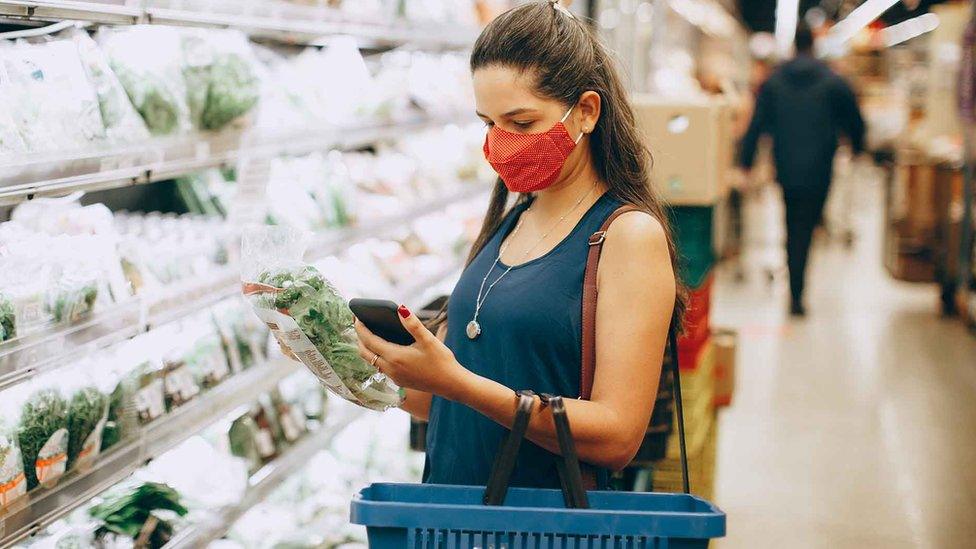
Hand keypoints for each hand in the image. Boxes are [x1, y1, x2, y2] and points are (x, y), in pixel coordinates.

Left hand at [354, 304, 468, 400]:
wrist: (451, 384)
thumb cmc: (441, 361)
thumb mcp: (428, 340)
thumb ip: (413, 324)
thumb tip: (400, 309)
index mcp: (395, 357)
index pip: (369, 341)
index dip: (361, 328)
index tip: (357, 317)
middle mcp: (390, 368)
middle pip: (365, 353)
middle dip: (359, 338)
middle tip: (359, 324)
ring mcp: (393, 376)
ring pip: (371, 361)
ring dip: (366, 348)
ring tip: (368, 334)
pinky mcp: (399, 381)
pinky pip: (380, 367)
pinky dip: (376, 356)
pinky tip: (384, 348)